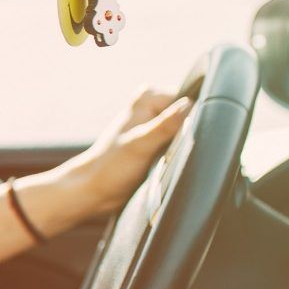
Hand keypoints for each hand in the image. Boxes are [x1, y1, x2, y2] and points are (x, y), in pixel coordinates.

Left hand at [63, 87, 192, 215]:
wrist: (93, 191)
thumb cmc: (111, 168)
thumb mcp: (140, 145)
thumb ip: (165, 125)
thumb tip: (189, 104)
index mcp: (148, 97)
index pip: (190, 99)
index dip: (195, 120)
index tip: (182, 140)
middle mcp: (153, 105)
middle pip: (191, 114)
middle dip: (189, 134)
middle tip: (171, 153)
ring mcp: (155, 123)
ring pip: (187, 130)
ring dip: (185, 146)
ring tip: (167, 160)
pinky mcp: (157, 141)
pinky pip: (180, 142)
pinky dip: (180, 153)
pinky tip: (170, 164)